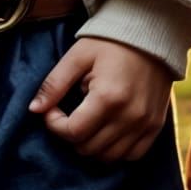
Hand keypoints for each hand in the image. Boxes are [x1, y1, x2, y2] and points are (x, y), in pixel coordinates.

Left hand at [29, 36, 172, 160]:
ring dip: (92, 144)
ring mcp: (145, 123)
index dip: (55, 124)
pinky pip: (133, 155)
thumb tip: (34, 110)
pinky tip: (108, 132)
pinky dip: (117, 150)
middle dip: (72, 135)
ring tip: (89, 121)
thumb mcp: (78, 56)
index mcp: (108, 97)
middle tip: (70, 114)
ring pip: (109, 157)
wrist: (151, 32)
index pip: (73, 132)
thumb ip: (54, 83)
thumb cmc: (111, 41)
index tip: (53, 109)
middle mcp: (129, 115)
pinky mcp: (156, 125)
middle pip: (89, 148)